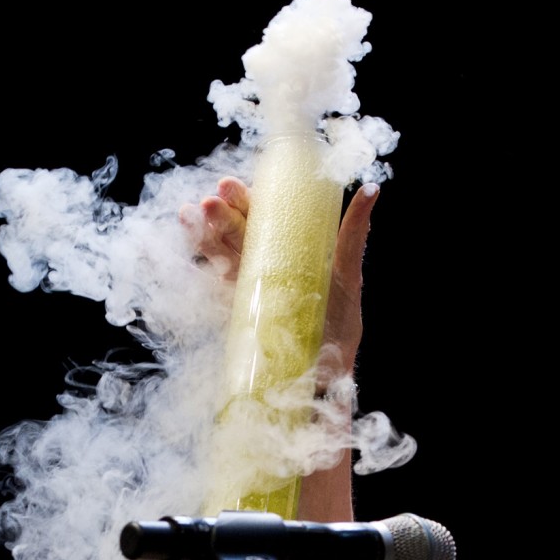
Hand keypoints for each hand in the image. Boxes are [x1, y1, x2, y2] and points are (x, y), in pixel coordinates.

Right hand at [178, 177, 379, 376]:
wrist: (328, 374)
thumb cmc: (340, 324)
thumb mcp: (348, 272)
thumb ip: (354, 233)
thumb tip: (371, 188)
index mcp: (289, 249)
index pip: (262, 216)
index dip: (245, 199)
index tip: (231, 184)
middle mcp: (264, 263)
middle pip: (237, 231)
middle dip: (223, 212)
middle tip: (214, 197)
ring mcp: (247, 287)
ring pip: (221, 253)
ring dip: (206, 233)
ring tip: (193, 212)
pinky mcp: (237, 312)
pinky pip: (214, 283)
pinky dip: (200, 262)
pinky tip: (187, 242)